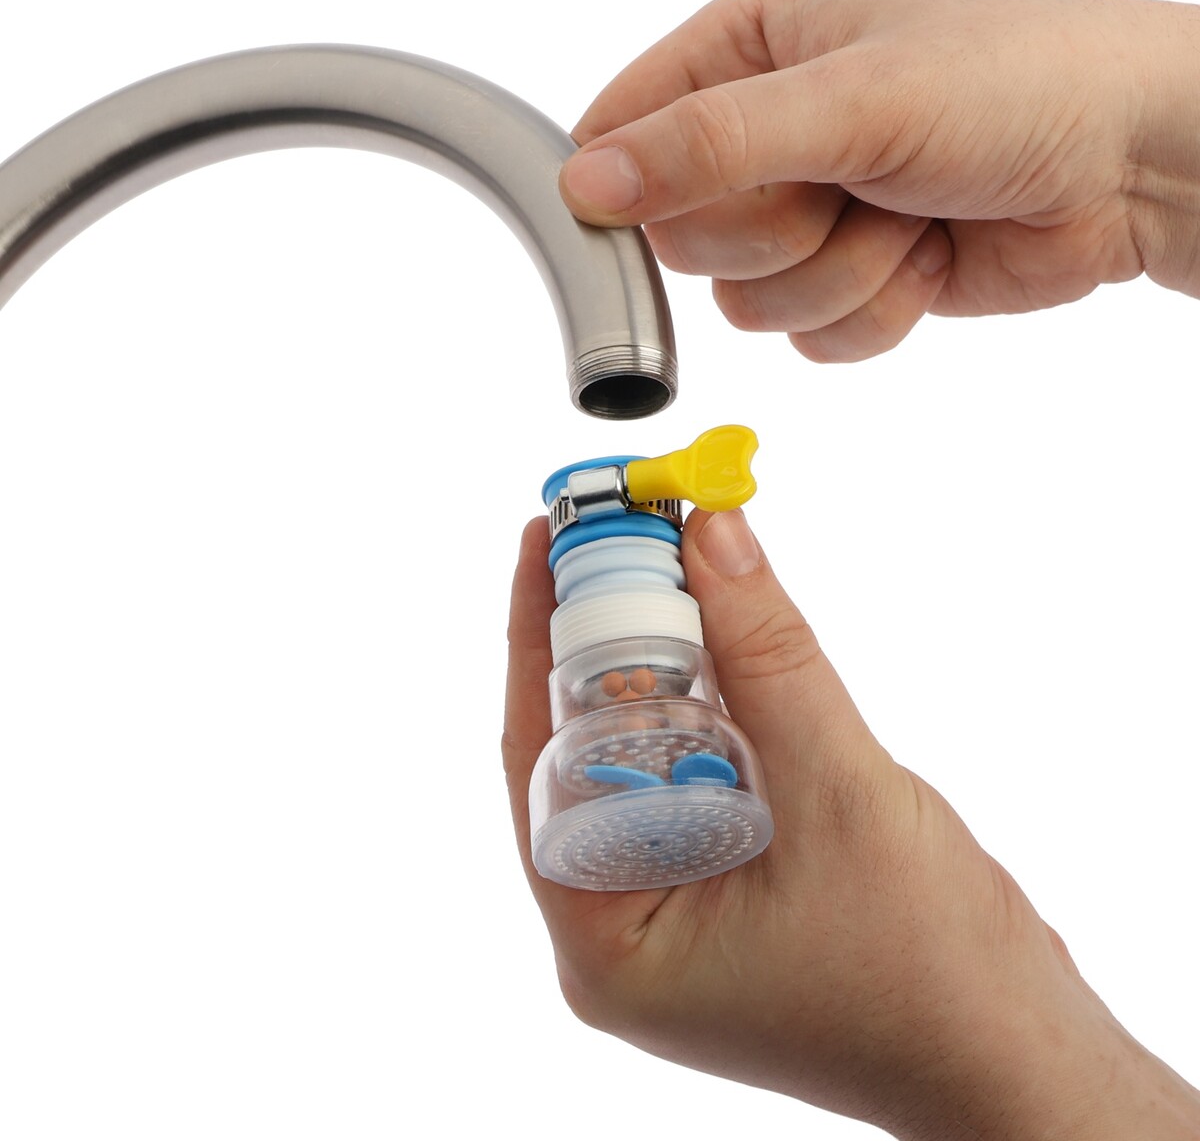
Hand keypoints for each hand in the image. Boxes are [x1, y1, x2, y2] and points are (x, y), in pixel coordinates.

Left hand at [502, 511, 1199, 1138]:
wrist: (1019, 1056)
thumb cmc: (933, 974)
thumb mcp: (838, 791)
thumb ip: (768, 654)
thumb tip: (712, 533)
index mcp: (606, 942)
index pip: (539, 760)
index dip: (541, 638)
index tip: (544, 540)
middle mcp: (621, 931)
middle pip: (581, 753)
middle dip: (598, 638)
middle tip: (607, 534)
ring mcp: (671, 915)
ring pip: (639, 758)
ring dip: (654, 663)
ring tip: (653, 561)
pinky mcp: (720, 892)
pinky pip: (691, 779)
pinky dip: (702, 705)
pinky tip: (710, 635)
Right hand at [558, 0, 1199, 361]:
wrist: (1131, 161)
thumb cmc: (1015, 84)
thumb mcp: (851, 100)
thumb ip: (709, 143)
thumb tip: (584, 182)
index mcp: (744, 52)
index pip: (621, 135)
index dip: (627, 192)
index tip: (664, 218)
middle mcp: (763, 134)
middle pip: (684, 238)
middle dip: (776, 232)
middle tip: (850, 184)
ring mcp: (804, 213)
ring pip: (746, 302)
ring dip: (838, 274)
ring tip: (907, 213)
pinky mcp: (845, 279)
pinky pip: (806, 339)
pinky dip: (872, 312)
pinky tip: (926, 254)